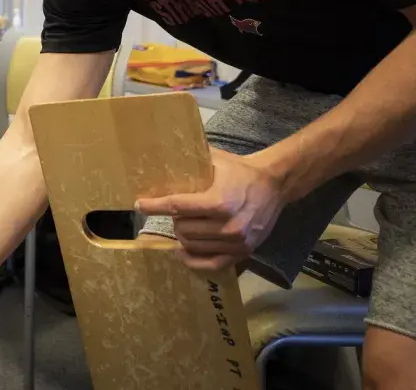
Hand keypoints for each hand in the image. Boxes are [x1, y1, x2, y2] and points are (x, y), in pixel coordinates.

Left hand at [136, 149, 285, 272]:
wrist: (274, 184)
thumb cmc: (241, 170)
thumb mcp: (216, 159)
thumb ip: (192, 160)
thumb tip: (166, 151)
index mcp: (219, 201)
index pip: (178, 206)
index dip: (156, 206)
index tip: (140, 204)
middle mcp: (228, 225)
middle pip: (183, 229)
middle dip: (173, 220)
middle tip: (172, 212)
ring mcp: (236, 242)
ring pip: (193, 246)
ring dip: (182, 237)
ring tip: (180, 226)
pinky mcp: (242, 253)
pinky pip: (211, 264)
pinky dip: (193, 261)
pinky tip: (182, 253)